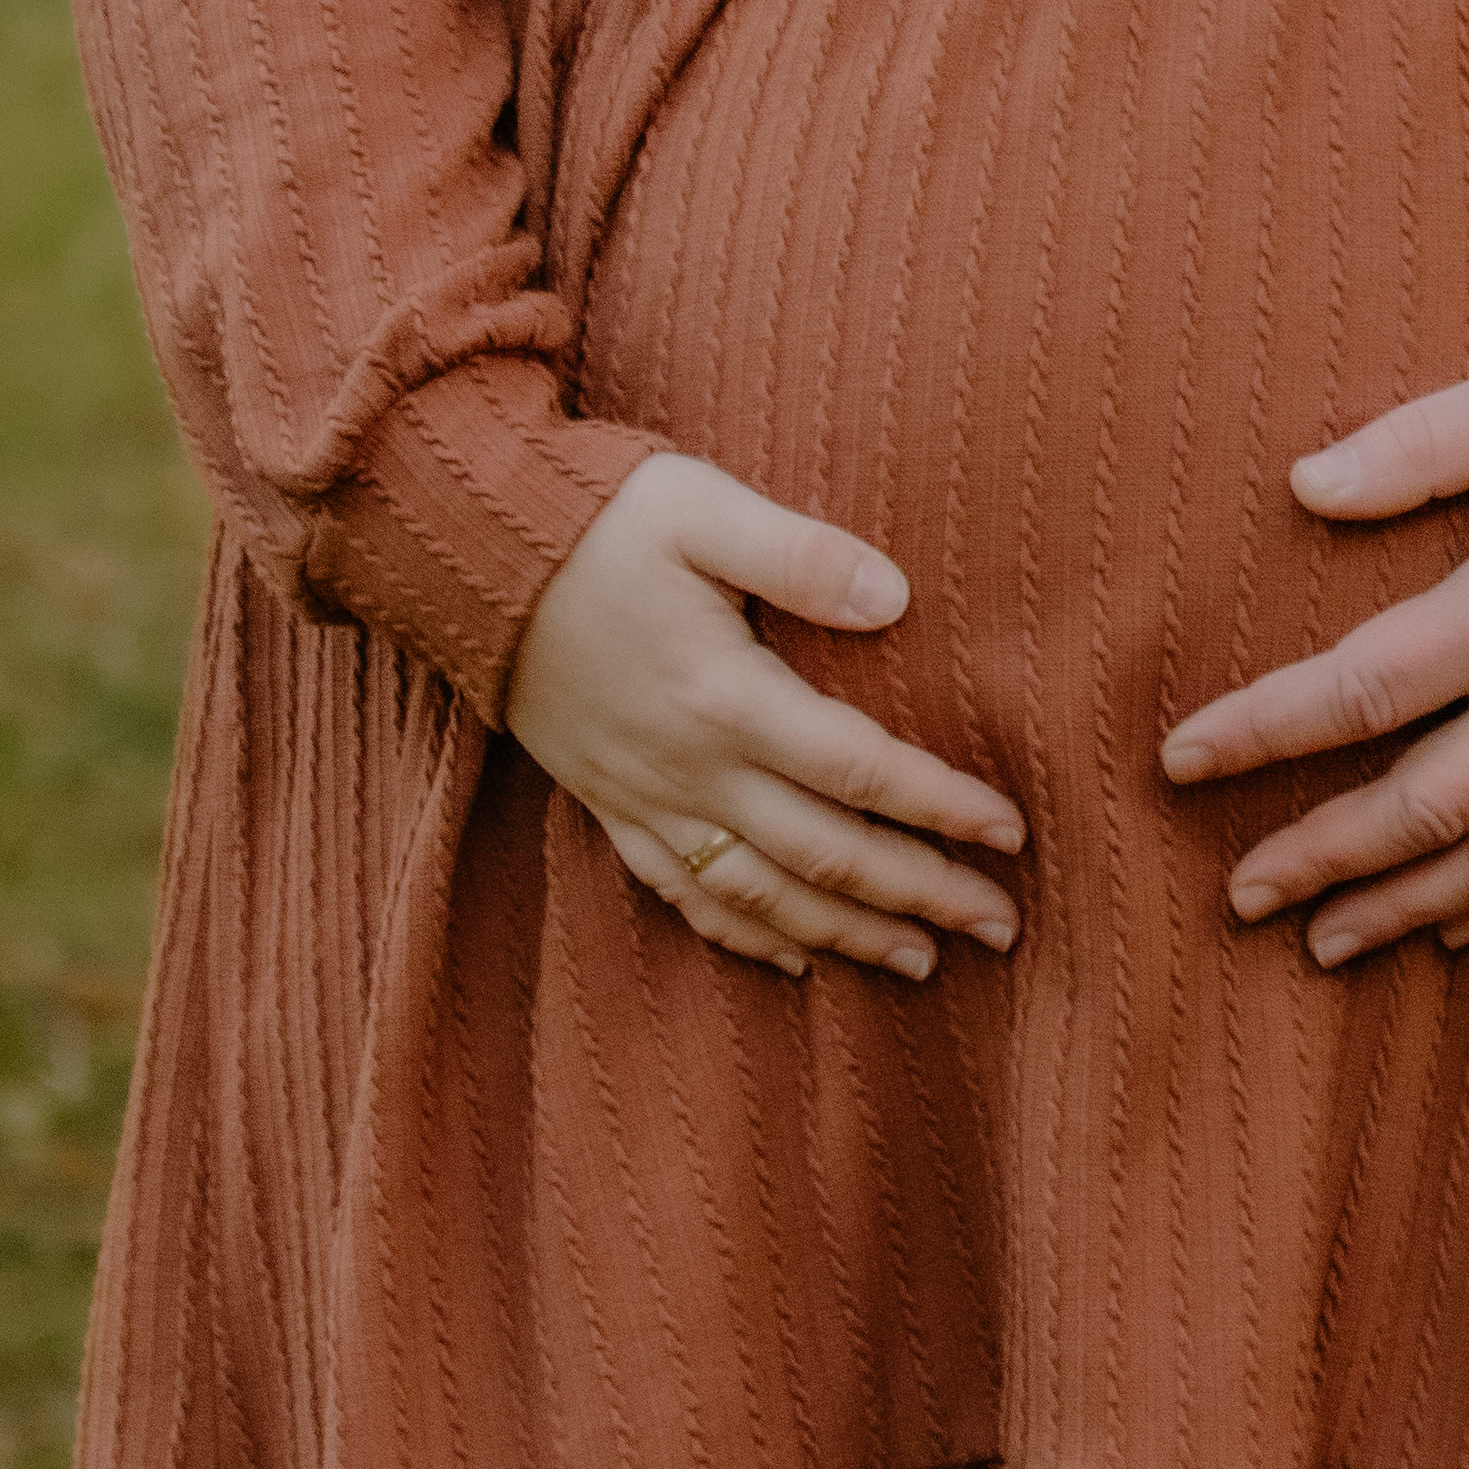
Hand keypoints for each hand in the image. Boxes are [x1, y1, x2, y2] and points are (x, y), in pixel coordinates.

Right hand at [504, 452, 1027, 982]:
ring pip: (762, 896)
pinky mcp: (609, 807)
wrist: (456, 555)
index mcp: (726, 696)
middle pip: (826, 856)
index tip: (1012, 836)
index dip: (942, 809)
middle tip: (1002, 926)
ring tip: (924, 960)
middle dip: (920, 895)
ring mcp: (645, 798)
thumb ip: (800, 555)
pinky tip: (795, 959)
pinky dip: (745, 936)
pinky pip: (684, 895)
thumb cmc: (591, 519)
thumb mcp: (699, 508)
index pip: (860, 770)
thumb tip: (897, 596)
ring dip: (848, 935)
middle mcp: (690, 767)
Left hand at [1160, 347, 1468, 962]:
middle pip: (1420, 809)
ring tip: (1322, 944)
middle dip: (1320, 859)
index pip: (1356, 693)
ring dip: (1403, 910)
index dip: (1259, 733)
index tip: (1177, 762)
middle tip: (1238, 895)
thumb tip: (1303, 481)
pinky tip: (1457, 930)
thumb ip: (1416, 444)